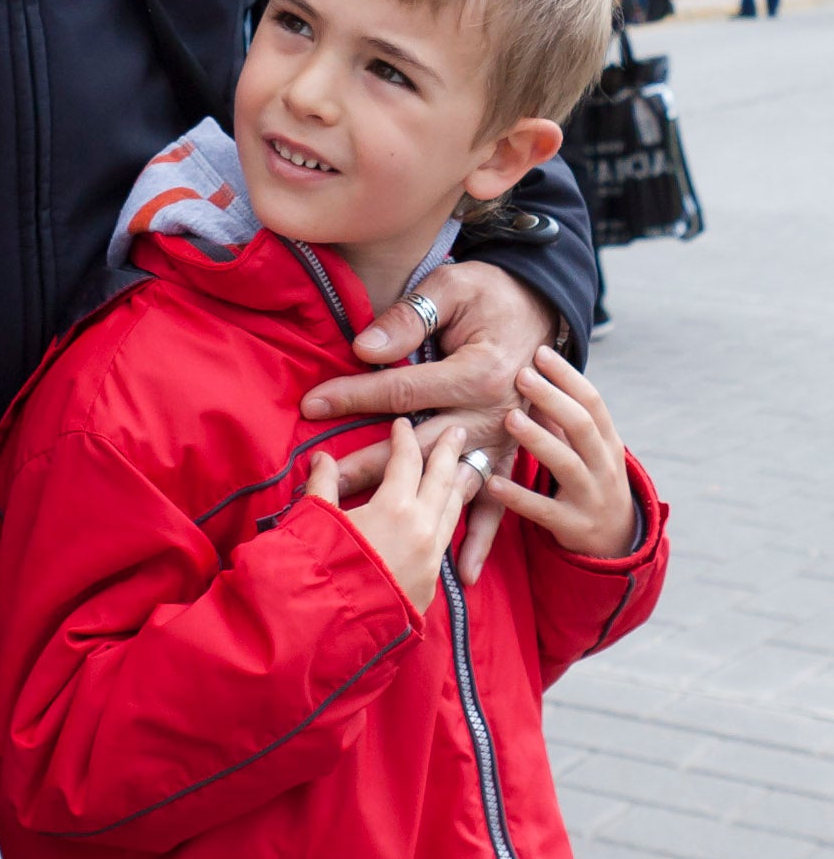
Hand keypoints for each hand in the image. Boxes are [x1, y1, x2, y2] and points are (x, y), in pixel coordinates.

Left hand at [299, 262, 553, 583]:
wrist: (547, 309)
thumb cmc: (493, 294)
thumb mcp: (454, 289)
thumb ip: (411, 319)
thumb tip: (367, 347)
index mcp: (477, 373)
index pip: (402, 390)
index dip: (354, 395)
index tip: (311, 405)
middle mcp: (494, 415)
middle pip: (420, 447)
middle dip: (369, 465)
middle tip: (326, 485)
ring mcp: (507, 440)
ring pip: (450, 480)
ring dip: (412, 504)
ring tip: (369, 528)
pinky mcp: (515, 455)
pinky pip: (501, 502)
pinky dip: (484, 536)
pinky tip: (462, 570)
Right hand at [308, 419, 480, 613]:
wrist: (335, 623)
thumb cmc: (323, 565)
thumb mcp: (318, 518)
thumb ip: (323, 484)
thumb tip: (323, 459)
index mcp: (396, 506)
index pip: (407, 461)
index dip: (404, 438)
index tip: (402, 424)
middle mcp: (422, 528)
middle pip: (443, 481)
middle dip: (450, 453)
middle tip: (458, 431)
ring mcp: (431, 557)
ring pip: (454, 511)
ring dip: (458, 485)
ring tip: (463, 468)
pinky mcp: (431, 582)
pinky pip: (448, 540)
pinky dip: (451, 519)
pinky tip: (449, 516)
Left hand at [482, 345, 636, 558]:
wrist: (616, 541)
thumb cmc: (590, 479)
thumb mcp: (586, 448)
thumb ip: (562, 418)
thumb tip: (530, 372)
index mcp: (608, 442)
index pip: (593, 402)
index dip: (568, 376)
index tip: (540, 351)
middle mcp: (604, 467)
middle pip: (581, 426)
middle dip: (552, 399)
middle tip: (521, 374)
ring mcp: (591, 497)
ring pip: (567, 465)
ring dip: (538, 439)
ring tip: (509, 418)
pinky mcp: (573, 527)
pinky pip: (545, 510)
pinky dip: (519, 496)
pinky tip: (493, 481)